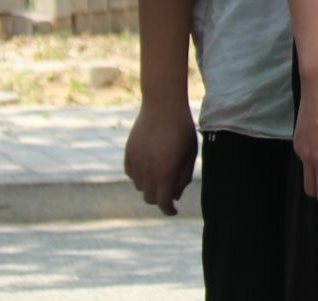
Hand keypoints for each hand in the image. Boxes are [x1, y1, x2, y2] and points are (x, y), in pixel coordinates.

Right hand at [123, 99, 197, 214]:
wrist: (163, 106)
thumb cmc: (182, 130)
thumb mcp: (189, 153)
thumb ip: (182, 176)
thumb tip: (173, 195)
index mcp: (166, 173)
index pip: (163, 203)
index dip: (168, 210)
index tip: (172, 211)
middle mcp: (148, 171)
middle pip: (150, 198)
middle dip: (160, 198)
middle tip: (169, 191)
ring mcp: (136, 163)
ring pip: (140, 187)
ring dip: (150, 186)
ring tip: (161, 173)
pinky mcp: (128, 154)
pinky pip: (131, 174)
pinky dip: (139, 175)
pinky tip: (149, 166)